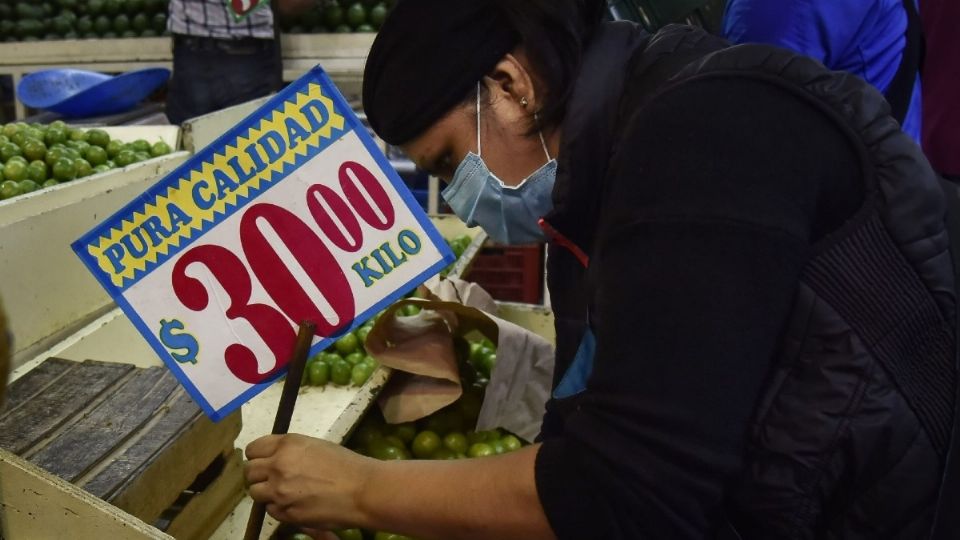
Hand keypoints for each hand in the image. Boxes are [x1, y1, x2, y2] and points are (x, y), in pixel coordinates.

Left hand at [244, 434, 372, 529]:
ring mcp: (279, 491)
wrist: (363, 490)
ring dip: (266, 493)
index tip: (264, 461)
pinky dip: (279, 507)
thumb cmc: (345, 464)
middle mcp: (278, 466)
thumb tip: (273, 459)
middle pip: (250, 472)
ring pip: (255, 492)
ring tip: (283, 493)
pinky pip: (271, 509)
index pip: (253, 449)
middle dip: (258, 475)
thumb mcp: (314, 446)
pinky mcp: (286, 512)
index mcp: (287, 445)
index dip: (258, 456)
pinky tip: (295, 503)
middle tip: (273, 479)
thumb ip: (290, 451)